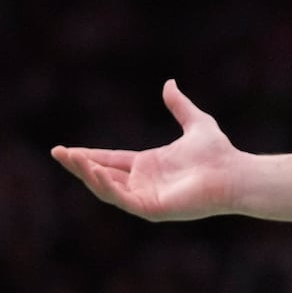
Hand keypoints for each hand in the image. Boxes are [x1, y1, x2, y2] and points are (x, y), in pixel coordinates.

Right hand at [51, 80, 237, 220]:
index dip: (88, 156)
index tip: (64, 149)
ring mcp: (146, 197)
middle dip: (79, 165)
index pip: (110, 160)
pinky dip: (107, 186)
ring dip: (87, 174)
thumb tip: (169, 83)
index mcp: (149, 165)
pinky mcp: (152, 208)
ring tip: (70, 159)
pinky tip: (94, 171)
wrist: (234, 172)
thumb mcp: (196, 122)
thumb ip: (179, 105)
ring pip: (107, 188)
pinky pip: (123, 199)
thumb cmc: (219, 153)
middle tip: (57, 153)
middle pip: (102, 175)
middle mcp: (144, 183)